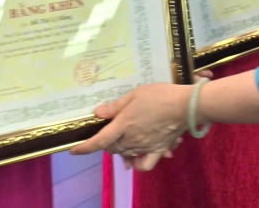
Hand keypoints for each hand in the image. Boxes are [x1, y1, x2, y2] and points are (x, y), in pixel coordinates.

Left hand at [70, 83, 192, 164]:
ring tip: (123, 140)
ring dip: (120, 149)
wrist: (186, 105)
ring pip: (125, 154)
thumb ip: (116, 106)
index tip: (73, 150)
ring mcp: (145, 147)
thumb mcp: (135, 94)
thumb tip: (97, 113)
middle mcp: (132, 139)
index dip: (84, 147)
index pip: (99, 141)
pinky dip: (138, 163)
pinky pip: (145, 164)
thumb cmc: (160, 95)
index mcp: (123, 124)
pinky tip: (137, 156)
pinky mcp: (158, 150)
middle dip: (106, 142)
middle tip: (109, 132)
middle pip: (112, 148)